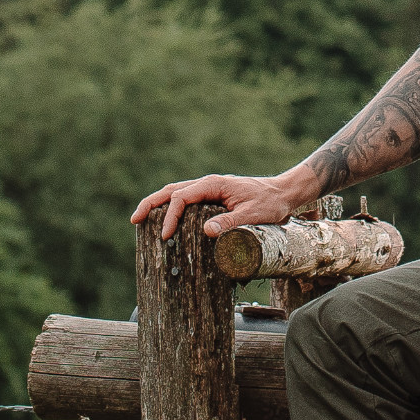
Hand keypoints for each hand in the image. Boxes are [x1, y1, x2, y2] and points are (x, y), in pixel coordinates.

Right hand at [131, 166, 315, 244]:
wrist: (284, 194)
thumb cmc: (271, 204)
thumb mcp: (253, 216)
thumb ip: (231, 222)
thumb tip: (206, 231)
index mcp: (214, 184)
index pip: (182, 198)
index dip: (170, 216)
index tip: (165, 236)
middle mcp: (207, 184)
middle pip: (171, 191)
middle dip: (151, 204)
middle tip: (134, 220)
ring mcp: (209, 189)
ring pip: (175, 193)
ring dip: (157, 204)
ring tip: (141, 220)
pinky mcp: (212, 197)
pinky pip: (186, 200)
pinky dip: (171, 207)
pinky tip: (165, 220)